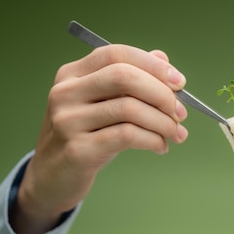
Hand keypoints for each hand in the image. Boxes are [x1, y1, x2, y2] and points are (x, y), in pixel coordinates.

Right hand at [10, 45, 188, 233]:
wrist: (52, 178)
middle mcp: (66, 93)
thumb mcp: (102, 105)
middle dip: (162, 94)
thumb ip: (129, 81)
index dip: (152, 65)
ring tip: (177, 134)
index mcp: (72, 74)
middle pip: (124, 77)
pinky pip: (127, 136)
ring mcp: (69, 121)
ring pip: (129, 108)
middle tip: (182, 113)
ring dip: (163, 122)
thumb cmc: (86, 137)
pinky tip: (161, 146)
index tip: (179, 82)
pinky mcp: (78, 149)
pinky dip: (153, 140)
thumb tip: (162, 58)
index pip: (116, 54)